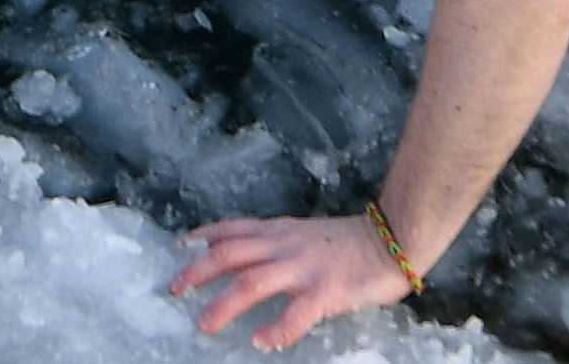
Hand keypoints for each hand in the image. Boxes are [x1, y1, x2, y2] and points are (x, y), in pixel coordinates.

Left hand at [170, 215, 412, 349]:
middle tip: (174, 290)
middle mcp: (285, 245)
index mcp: (281, 231)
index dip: (204, 236)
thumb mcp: (306, 231)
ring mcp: (304, 268)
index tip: (180, 246)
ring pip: (252, 281)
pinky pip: (295, 314)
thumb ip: (279, 241)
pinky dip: (275, 329)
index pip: (233, 228)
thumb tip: (251, 254)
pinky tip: (261, 341)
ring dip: (224, 304)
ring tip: (205, 325)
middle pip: (229, 253)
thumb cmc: (352, 240)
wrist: (393, 238)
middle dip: (198, 271)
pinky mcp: (325, 291)